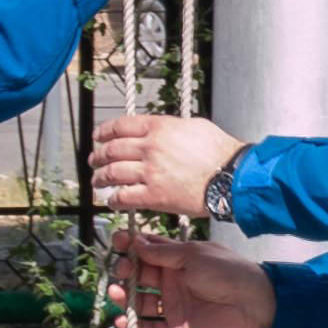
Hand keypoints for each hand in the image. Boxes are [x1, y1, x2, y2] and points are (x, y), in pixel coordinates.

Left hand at [89, 111, 241, 214]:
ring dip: (101, 178)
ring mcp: (150, 172)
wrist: (233, 177)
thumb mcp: (195, 126)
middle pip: (112, 149)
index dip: (104, 132)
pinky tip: (112, 201)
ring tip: (98, 181)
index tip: (98, 137)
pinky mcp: (154, 196)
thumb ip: (171, 126)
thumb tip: (161, 129)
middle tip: (94, 160)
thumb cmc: (221, 152)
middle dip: (99, 155)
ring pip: (113, 173)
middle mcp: (150, 148)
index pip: (120, 126)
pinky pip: (124, 197)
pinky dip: (114, 199)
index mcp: (159, 128)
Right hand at [111, 228, 271, 327]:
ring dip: (123, 298)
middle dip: (124, 271)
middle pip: (138, 276)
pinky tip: (122, 320)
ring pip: (139, 303)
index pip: (147, 251)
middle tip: (122, 269)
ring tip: (116, 292)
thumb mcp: (193, 254)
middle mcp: (171, 281)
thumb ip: (163, 252)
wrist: (251, 302)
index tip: (117, 242)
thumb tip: (135, 243)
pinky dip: (134, 327)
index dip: (130, 246)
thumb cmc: (225, 271)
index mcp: (177, 260)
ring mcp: (172, 305)